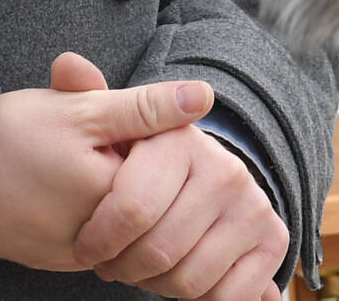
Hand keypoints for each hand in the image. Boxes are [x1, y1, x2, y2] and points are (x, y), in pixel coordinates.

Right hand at [0, 52, 213, 270]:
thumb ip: (145, 106)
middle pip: (144, 197)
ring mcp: (79, 257)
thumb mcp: (80, 110)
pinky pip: (95, 236)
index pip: (164, 169)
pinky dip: (88, 209)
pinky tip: (57, 183)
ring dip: (107, 186)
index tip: (106, 122)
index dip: (140, 136)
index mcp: (115, 199)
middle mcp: (103, 240)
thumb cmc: (7, 137)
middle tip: (82, 141)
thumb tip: (204, 95)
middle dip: (124, 163)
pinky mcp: (59, 261)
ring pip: (120, 218)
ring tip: (66, 161)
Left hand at [64, 57, 287, 300]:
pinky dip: (198, 300)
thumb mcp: (109, 128)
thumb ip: (84, 97)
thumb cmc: (140, 163)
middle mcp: (226, 170)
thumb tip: (66, 63)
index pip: (132, 210)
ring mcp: (254, 205)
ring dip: (156, 286)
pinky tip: (180, 278)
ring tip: (142, 268)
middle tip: (113, 262)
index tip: (87, 245)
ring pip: (188, 280)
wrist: (194, 181)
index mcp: (182, 140)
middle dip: (124, 267)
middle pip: (158, 253)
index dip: (99, 239)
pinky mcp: (273, 241)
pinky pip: (227, 297)